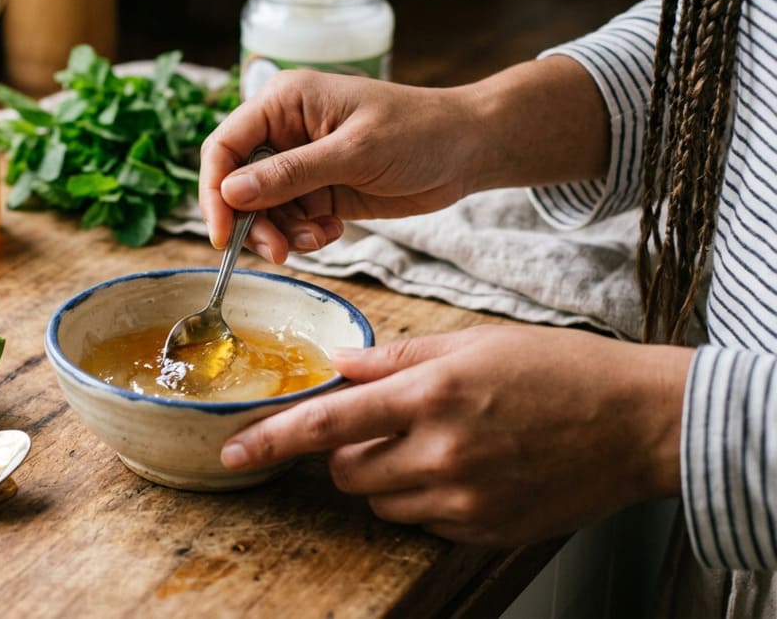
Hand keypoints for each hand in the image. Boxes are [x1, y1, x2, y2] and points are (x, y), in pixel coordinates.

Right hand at [199, 69, 483, 262]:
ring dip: (283, 232)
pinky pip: (290, 220)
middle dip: (254, 221)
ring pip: (263, 209)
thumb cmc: (419, 132)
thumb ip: (292, 173)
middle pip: (237, 184)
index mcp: (284, 102)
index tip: (223, 235)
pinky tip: (333, 231)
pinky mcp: (318, 190)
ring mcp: (301, 163)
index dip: (215, 191)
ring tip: (318, 237)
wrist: (468, 149)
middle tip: (278, 250)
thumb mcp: (354, 152)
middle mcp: (284, 131)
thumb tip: (232, 192)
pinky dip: (304, 235)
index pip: (225, 146)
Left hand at [220, 325, 690, 545]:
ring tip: (434, 444)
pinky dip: (424, 499)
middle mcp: (441, 452)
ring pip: (379, 501)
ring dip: (384, 475)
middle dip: (346, 450)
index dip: (271, 439)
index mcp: (432, 394)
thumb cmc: (559, 370)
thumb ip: (398, 357)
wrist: (638, 423)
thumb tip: (340, 364)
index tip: (233, 450)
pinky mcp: (485, 529)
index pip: (328, 423)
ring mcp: (464, 498)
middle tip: (383, 425)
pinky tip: (465, 468)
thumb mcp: (474, 342)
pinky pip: (422, 522)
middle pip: (345, 471)